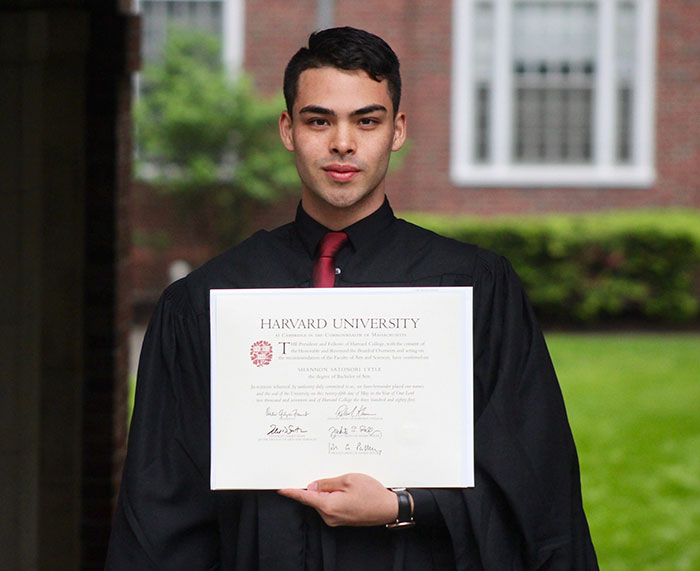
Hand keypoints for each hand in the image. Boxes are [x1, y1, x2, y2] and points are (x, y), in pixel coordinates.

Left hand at [278, 473, 397, 526]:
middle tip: (328, 475)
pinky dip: (332, 496)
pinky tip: (345, 489)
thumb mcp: (348, 480)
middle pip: (314, 498)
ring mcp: (335, 519)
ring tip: (345, 483)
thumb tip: (312, 485)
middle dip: (317, 486)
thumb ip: (327, 482)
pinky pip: (330, 506)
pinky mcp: (341, 519)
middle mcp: (329, 516)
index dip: (292, 492)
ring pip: (323, 501)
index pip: (304, 498)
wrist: (388, 508)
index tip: (281, 488)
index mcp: (328, 506)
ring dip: (327, 490)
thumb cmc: (371, 493)